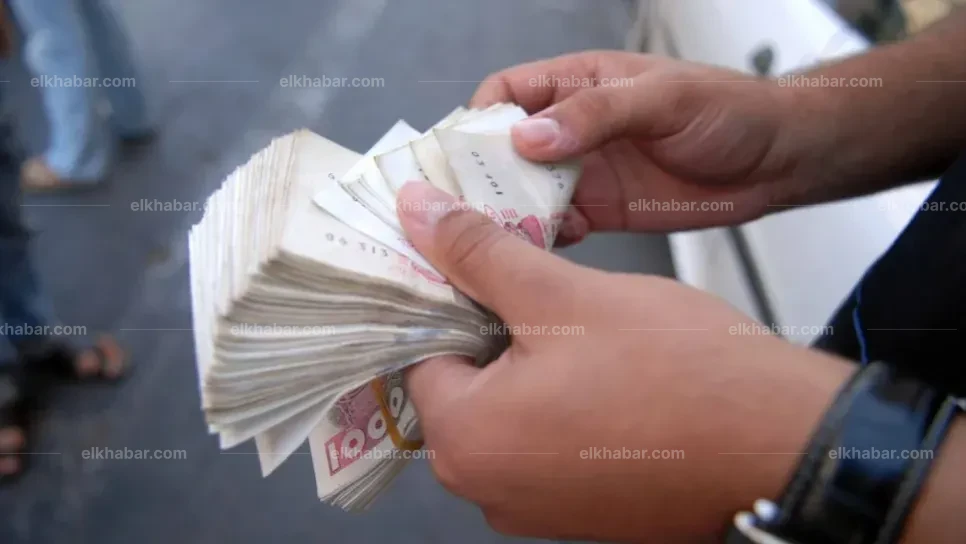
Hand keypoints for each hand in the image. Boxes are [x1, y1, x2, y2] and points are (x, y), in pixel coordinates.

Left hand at [396, 181, 852, 541]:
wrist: (783, 443)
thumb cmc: (677, 371)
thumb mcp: (561, 294)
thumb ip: (478, 252)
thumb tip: (419, 213)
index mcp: (466, 440)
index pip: (420, 349)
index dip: (447, 294)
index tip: (472, 259)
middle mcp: (488, 488)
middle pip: (462, 382)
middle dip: (492, 328)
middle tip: (533, 282)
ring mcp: (536, 506)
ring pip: (508, 410)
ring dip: (530, 362)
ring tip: (576, 322)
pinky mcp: (582, 508)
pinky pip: (547, 441)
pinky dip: (561, 400)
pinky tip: (602, 367)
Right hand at [471, 51, 828, 242]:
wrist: (776, 160)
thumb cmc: (725, 110)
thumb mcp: (661, 100)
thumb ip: (596, 117)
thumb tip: (526, 139)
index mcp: (577, 85)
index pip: (506, 94)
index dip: (478, 120)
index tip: (461, 155)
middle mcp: (570, 130)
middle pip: (503, 150)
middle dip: (480, 176)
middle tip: (463, 210)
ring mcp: (584, 173)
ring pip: (524, 192)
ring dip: (508, 213)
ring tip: (497, 237)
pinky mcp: (601, 211)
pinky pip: (557, 225)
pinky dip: (545, 238)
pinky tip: (551, 245)